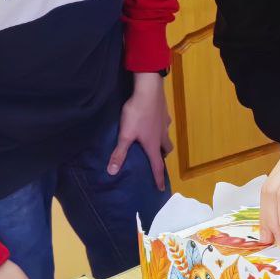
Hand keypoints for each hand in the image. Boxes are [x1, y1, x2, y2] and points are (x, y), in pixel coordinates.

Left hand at [110, 72, 171, 189]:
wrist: (149, 90)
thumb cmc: (137, 114)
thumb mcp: (125, 134)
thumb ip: (120, 152)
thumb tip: (112, 172)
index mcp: (153, 144)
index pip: (157, 165)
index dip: (158, 178)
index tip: (161, 188)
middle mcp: (161, 135)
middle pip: (166, 150)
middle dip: (162, 156)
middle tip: (155, 158)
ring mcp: (165, 123)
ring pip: (167, 137)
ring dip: (162, 142)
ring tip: (154, 141)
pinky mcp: (164, 112)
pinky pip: (164, 124)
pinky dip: (160, 127)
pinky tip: (154, 122)